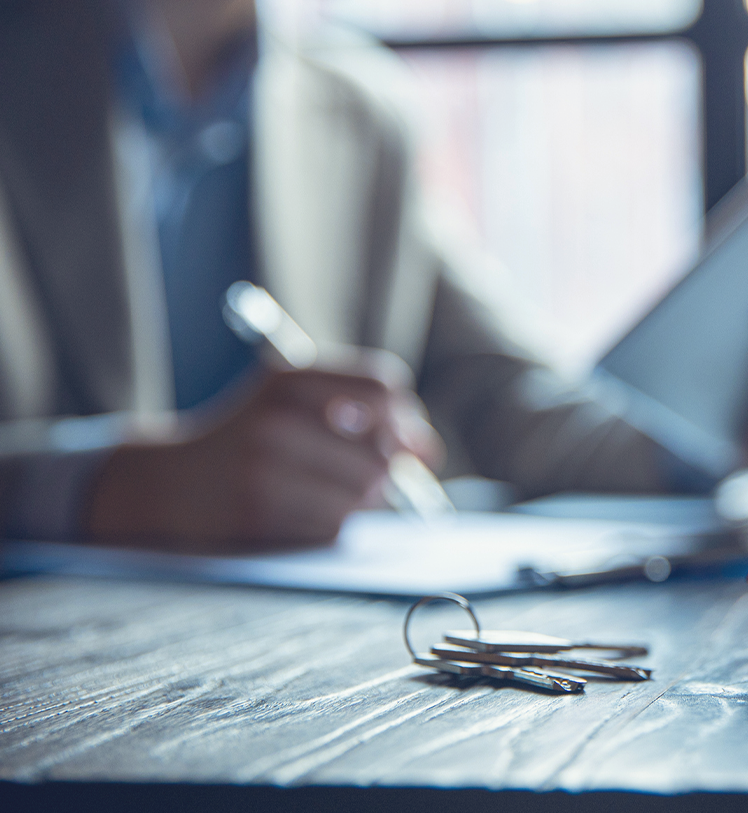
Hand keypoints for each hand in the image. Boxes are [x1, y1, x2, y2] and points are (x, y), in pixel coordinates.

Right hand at [85, 353, 443, 549]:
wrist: (166, 482)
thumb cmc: (247, 438)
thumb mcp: (288, 399)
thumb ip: (360, 409)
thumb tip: (427, 450)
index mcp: (288, 378)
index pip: (382, 386)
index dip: (406, 417)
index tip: (410, 442)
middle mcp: (276, 418)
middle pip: (382, 450)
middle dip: (386, 469)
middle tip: (366, 475)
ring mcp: (265, 468)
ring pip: (365, 491)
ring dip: (363, 500)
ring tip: (328, 491)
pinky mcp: (259, 513)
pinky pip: (336, 524)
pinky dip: (333, 523)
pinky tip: (302, 511)